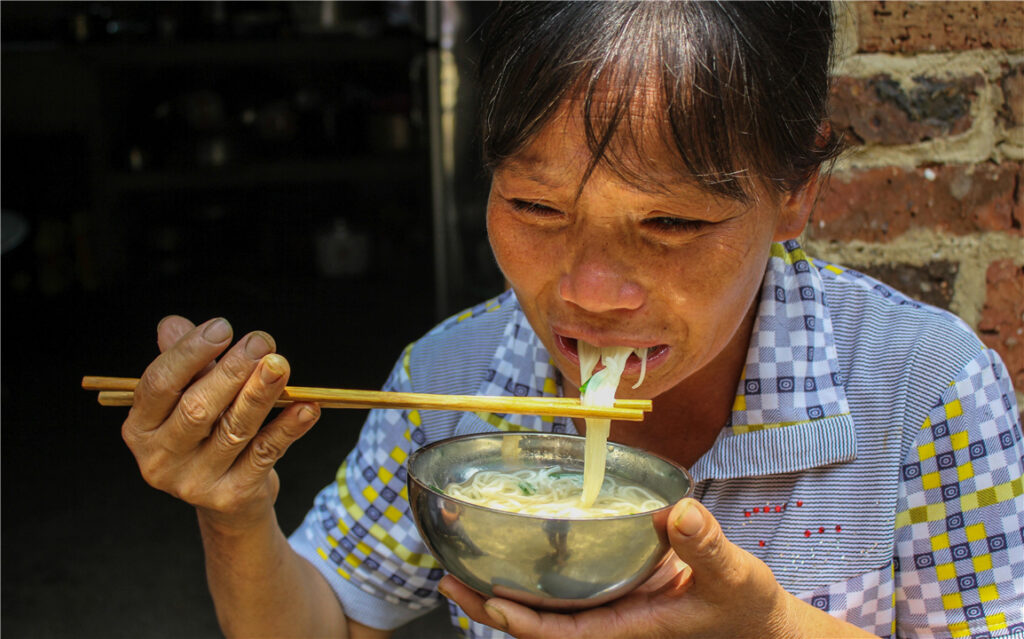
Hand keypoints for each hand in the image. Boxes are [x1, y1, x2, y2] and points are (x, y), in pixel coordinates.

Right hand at [121, 316, 320, 531]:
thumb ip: (185, 364)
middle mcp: (160, 459)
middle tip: (261, 341)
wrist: (228, 502)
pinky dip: (287, 428)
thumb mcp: (190, 399)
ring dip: (261, 393)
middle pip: (197, 408)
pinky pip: (264, 454)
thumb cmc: (207, 436)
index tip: (223, 327)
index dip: (189, 352)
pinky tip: (305, 407)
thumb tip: (172, 324)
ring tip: (280, 365)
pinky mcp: (231, 496)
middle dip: (232, 371)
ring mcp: (195, 482)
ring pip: (234, 429)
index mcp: (140, 428)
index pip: (158, 384)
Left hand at [440, 499, 873, 638]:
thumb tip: (679, 513)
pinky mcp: (614, 588)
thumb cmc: (746, 606)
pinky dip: (533, 571)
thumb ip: (708, 547)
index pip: (564, 634)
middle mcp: (610, 618)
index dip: (523, 622)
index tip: (489, 603)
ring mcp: (608, 605)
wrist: (757, 619)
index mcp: (629, 626)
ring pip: (545, 606)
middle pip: (538, 623)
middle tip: (447, 576)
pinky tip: (514, 547)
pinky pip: (563, 588)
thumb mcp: (734, 575)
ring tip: (461, 563)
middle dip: (491, 606)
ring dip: (502, 589)